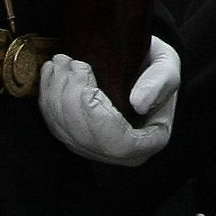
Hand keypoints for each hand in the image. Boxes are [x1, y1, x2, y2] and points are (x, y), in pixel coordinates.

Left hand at [37, 44, 179, 166]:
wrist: (138, 65)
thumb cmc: (156, 67)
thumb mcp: (168, 66)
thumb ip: (159, 82)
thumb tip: (139, 104)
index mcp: (150, 140)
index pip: (119, 143)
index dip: (97, 117)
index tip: (88, 81)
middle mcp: (122, 153)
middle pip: (87, 139)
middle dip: (70, 100)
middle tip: (69, 62)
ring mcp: (96, 148)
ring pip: (66, 132)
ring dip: (56, 95)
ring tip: (60, 62)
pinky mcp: (74, 138)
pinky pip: (55, 125)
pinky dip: (48, 98)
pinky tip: (50, 72)